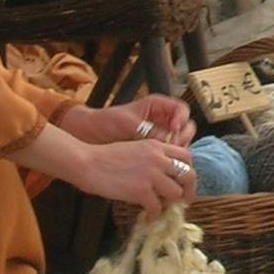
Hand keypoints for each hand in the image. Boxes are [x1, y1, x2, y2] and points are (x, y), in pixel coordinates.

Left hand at [57, 94, 195, 149]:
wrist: (88, 134)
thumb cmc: (105, 122)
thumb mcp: (128, 123)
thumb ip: (149, 130)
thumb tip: (168, 140)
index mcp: (157, 106)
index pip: (181, 110)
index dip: (182, 119)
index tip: (174, 128)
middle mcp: (161, 120)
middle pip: (185, 128)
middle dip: (183, 138)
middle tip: (174, 147)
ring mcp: (159, 136)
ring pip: (179, 144)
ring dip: (178, 152)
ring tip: (168, 158)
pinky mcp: (153, 151)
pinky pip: (168, 156)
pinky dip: (168, 161)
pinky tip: (162, 166)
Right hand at [63, 138, 197, 215]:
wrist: (88, 163)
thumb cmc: (105, 157)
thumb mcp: (135, 149)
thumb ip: (152, 158)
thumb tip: (163, 177)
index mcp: (157, 146)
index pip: (186, 156)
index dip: (188, 170)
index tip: (183, 181)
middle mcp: (158, 158)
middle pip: (189, 175)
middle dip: (189, 190)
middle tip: (184, 201)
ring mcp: (151, 174)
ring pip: (175, 193)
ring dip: (169, 203)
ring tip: (160, 208)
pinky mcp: (141, 190)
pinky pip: (157, 207)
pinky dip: (154, 216)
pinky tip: (148, 218)